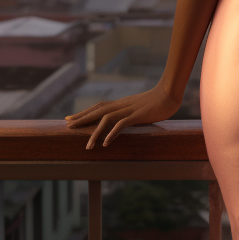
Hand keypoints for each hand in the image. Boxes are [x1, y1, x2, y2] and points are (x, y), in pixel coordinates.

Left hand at [64, 84, 180, 148]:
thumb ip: (132, 113)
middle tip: (67, 126)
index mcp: (122, 103)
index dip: (84, 112)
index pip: (98, 106)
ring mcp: (129, 109)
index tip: (70, 118)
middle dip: (81, 119)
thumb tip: (126, 120)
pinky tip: (106, 143)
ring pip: (106, 119)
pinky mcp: (138, 115)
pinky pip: (122, 124)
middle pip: (97, 111)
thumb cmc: (159, 101)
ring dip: (95, 133)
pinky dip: (112, 133)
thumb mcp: (141, 108)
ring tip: (87, 146)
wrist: (170, 93)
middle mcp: (122, 104)